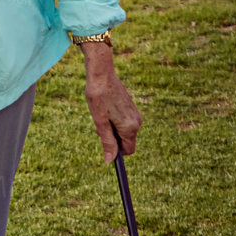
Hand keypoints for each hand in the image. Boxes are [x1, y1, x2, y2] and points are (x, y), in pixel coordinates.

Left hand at [81, 43, 141, 161]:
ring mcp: (135, 114)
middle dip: (112, 138)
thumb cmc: (98, 97)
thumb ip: (107, 142)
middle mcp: (137, 122)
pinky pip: (124, 122)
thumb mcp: (100, 122)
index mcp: (130, 128)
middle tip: (99, 124)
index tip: (104, 144)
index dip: (116, 151)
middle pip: (125, 141)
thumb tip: (110, 161)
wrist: (102, 75)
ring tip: (101, 114)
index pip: (128, 150)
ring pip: (123, 131)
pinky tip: (105, 109)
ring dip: (112, 128)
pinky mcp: (131, 108)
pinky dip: (114, 120)